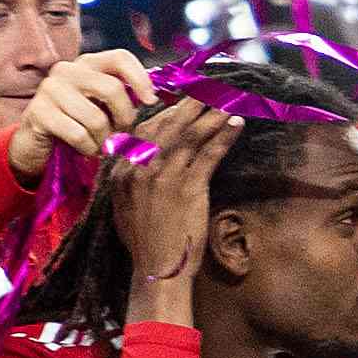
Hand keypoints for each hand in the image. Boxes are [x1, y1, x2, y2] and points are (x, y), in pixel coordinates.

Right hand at [8, 48, 160, 185]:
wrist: (35, 141)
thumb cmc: (75, 122)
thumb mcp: (100, 105)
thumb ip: (121, 96)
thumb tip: (151, 98)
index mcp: (87, 63)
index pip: (120, 58)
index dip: (140, 78)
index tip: (150, 100)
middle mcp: (67, 70)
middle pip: (112, 89)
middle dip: (123, 117)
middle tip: (120, 132)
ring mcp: (50, 89)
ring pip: (96, 118)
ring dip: (103, 139)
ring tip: (99, 143)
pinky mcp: (38, 112)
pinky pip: (78, 135)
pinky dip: (88, 148)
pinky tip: (85, 149)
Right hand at [109, 100, 226, 297]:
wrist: (156, 271)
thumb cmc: (145, 240)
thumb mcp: (126, 204)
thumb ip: (134, 176)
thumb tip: (148, 153)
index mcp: (122, 172)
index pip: (144, 130)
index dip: (167, 111)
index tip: (183, 98)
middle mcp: (139, 170)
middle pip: (167, 126)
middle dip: (191, 104)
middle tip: (210, 86)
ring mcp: (163, 178)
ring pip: (189, 136)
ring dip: (211, 114)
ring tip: (227, 98)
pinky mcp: (187, 190)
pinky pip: (208, 156)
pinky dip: (223, 137)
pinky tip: (236, 123)